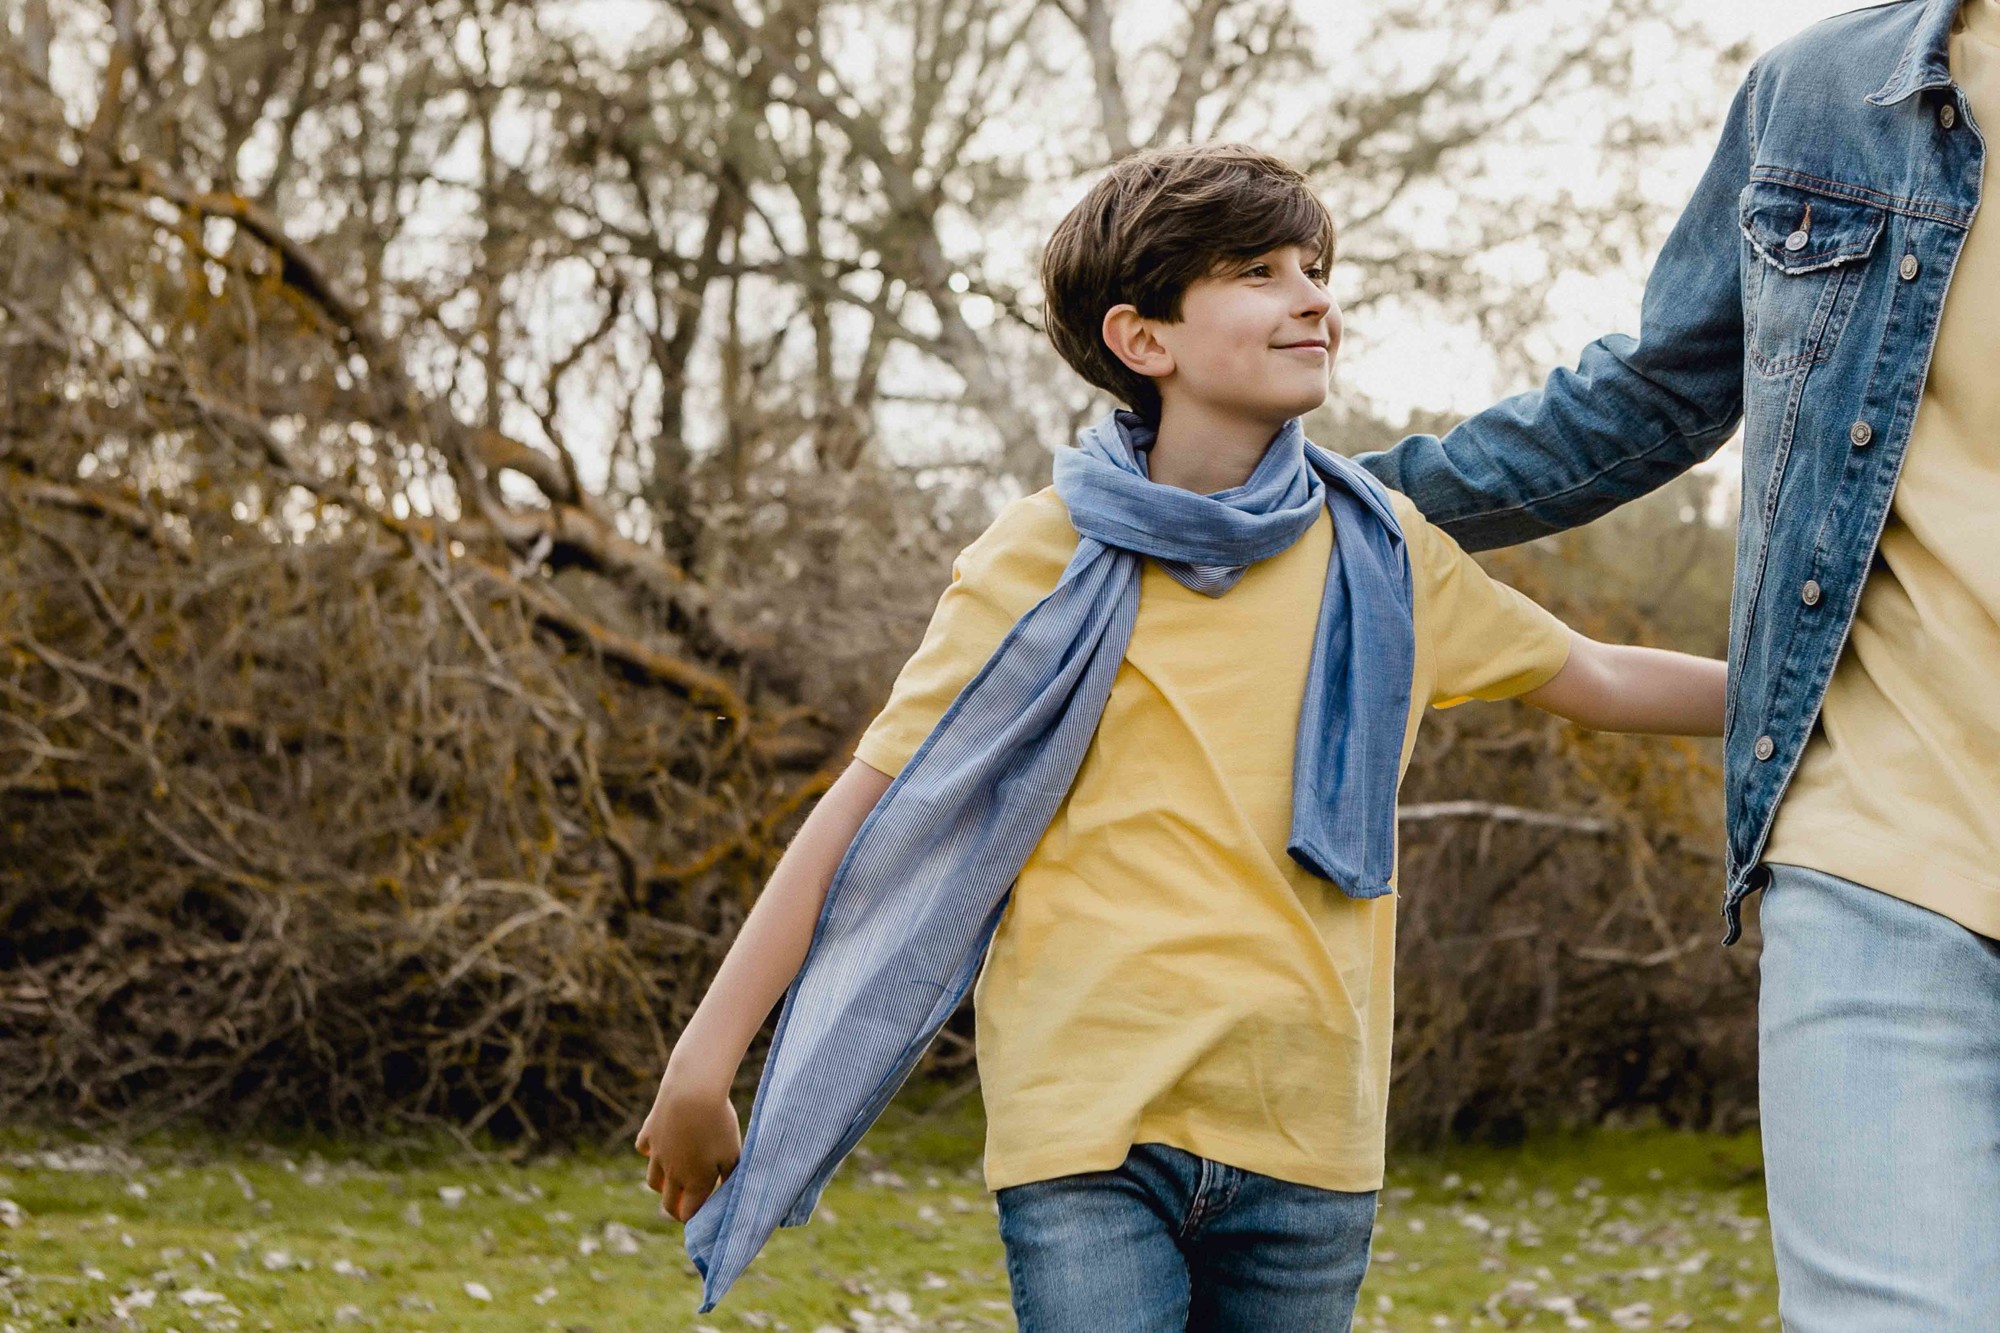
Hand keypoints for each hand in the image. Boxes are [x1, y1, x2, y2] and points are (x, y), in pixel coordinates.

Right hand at [634, 1067, 741, 1223]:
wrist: (692, 1092)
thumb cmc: (719, 1124)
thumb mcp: (734, 1154)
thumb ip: (730, 1179)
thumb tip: (729, 1198)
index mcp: (696, 1182)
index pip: (688, 1214)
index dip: (694, 1218)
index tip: (701, 1214)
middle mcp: (673, 1174)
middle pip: (667, 1204)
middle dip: (676, 1208)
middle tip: (685, 1203)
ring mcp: (657, 1155)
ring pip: (653, 1181)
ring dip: (663, 1184)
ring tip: (675, 1176)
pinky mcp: (649, 1134)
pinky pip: (644, 1150)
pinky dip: (651, 1151)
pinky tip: (663, 1144)